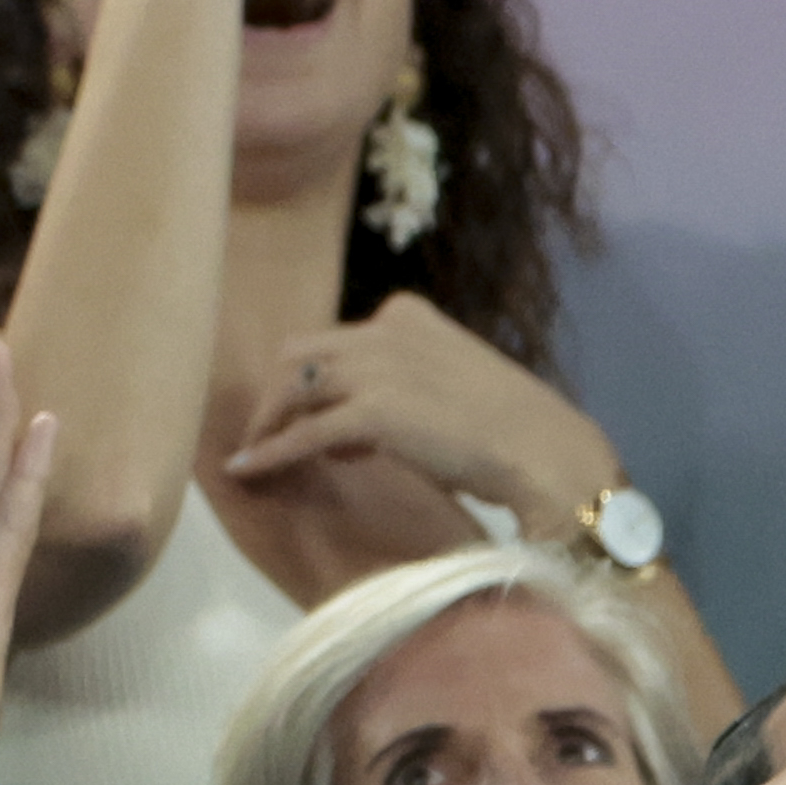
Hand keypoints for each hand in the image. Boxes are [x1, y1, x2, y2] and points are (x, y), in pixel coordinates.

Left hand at [226, 292, 611, 530]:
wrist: (539, 447)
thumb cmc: (503, 426)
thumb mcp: (447, 380)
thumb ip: (401, 384)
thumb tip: (352, 425)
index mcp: (407, 314)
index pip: (334, 339)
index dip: (316, 381)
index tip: (324, 419)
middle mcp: (386, 329)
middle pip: (298, 355)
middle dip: (277, 396)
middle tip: (267, 434)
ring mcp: (378, 368)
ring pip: (292, 389)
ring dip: (267, 424)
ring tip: (253, 456)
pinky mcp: (372, 412)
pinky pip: (300, 433)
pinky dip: (268, 452)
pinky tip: (246, 470)